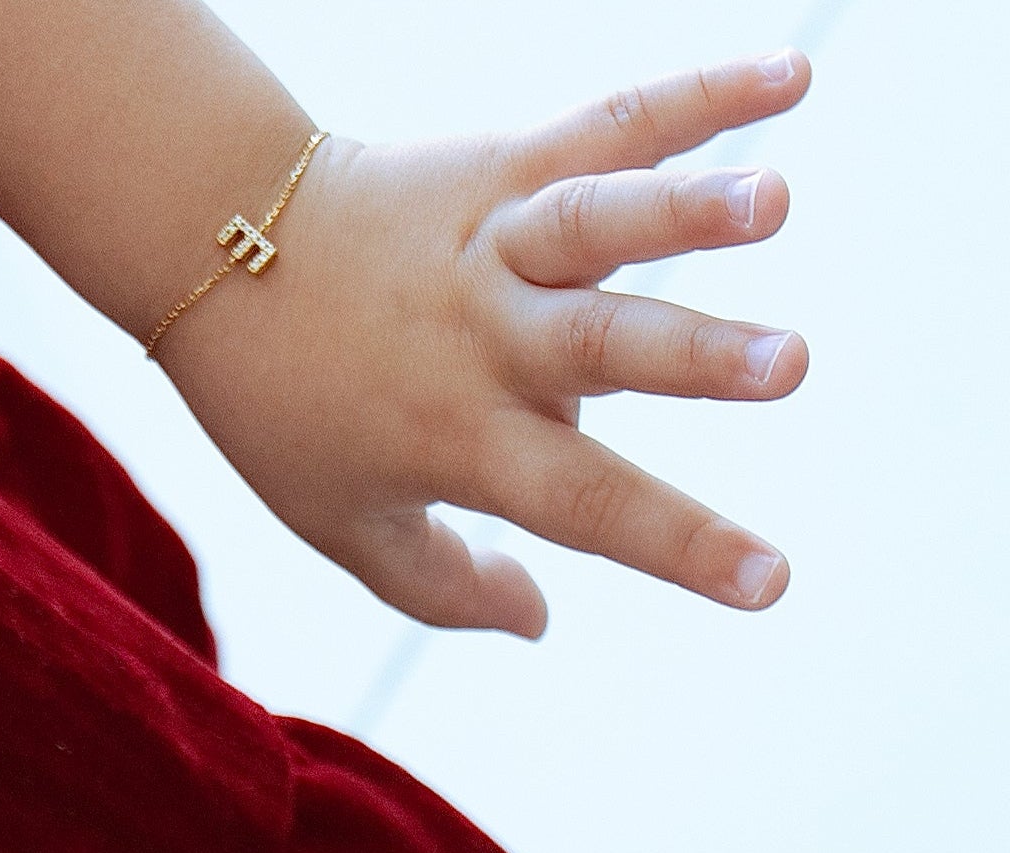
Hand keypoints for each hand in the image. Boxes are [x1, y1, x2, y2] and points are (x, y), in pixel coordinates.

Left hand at [163, 53, 813, 632]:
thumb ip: (439, 584)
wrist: (218, 250)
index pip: (584, 506)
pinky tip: (791, 78)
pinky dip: (698, 95)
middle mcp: (486, 340)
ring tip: (776, 201)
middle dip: (701, 359)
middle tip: (791, 366)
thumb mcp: (339, 523)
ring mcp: (496, 243)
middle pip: (602, 350)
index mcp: (461, 440)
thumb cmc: (285, 406)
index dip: (681, 547)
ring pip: (598, 225)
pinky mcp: (501, 162)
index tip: (773, 584)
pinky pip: (605, 124)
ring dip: (692, 209)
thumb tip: (539, 617)